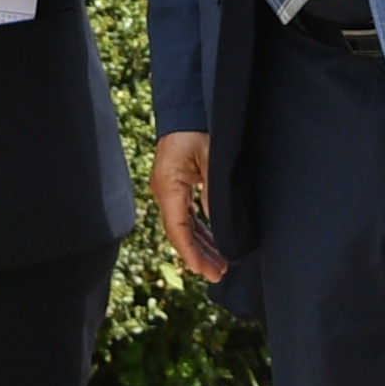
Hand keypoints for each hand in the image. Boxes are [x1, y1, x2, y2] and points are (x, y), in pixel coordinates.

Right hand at [148, 130, 221, 282]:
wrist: (185, 111)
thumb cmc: (197, 130)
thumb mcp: (211, 158)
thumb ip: (213, 191)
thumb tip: (218, 222)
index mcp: (169, 187)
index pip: (178, 229)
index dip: (191, 253)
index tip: (204, 270)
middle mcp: (164, 192)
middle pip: (180, 233)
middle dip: (199, 256)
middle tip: (219, 274)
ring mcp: (169, 191)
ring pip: (184, 226)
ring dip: (201, 245)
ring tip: (219, 264)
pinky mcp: (176, 187)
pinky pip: (186, 216)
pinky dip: (199, 231)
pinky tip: (211, 243)